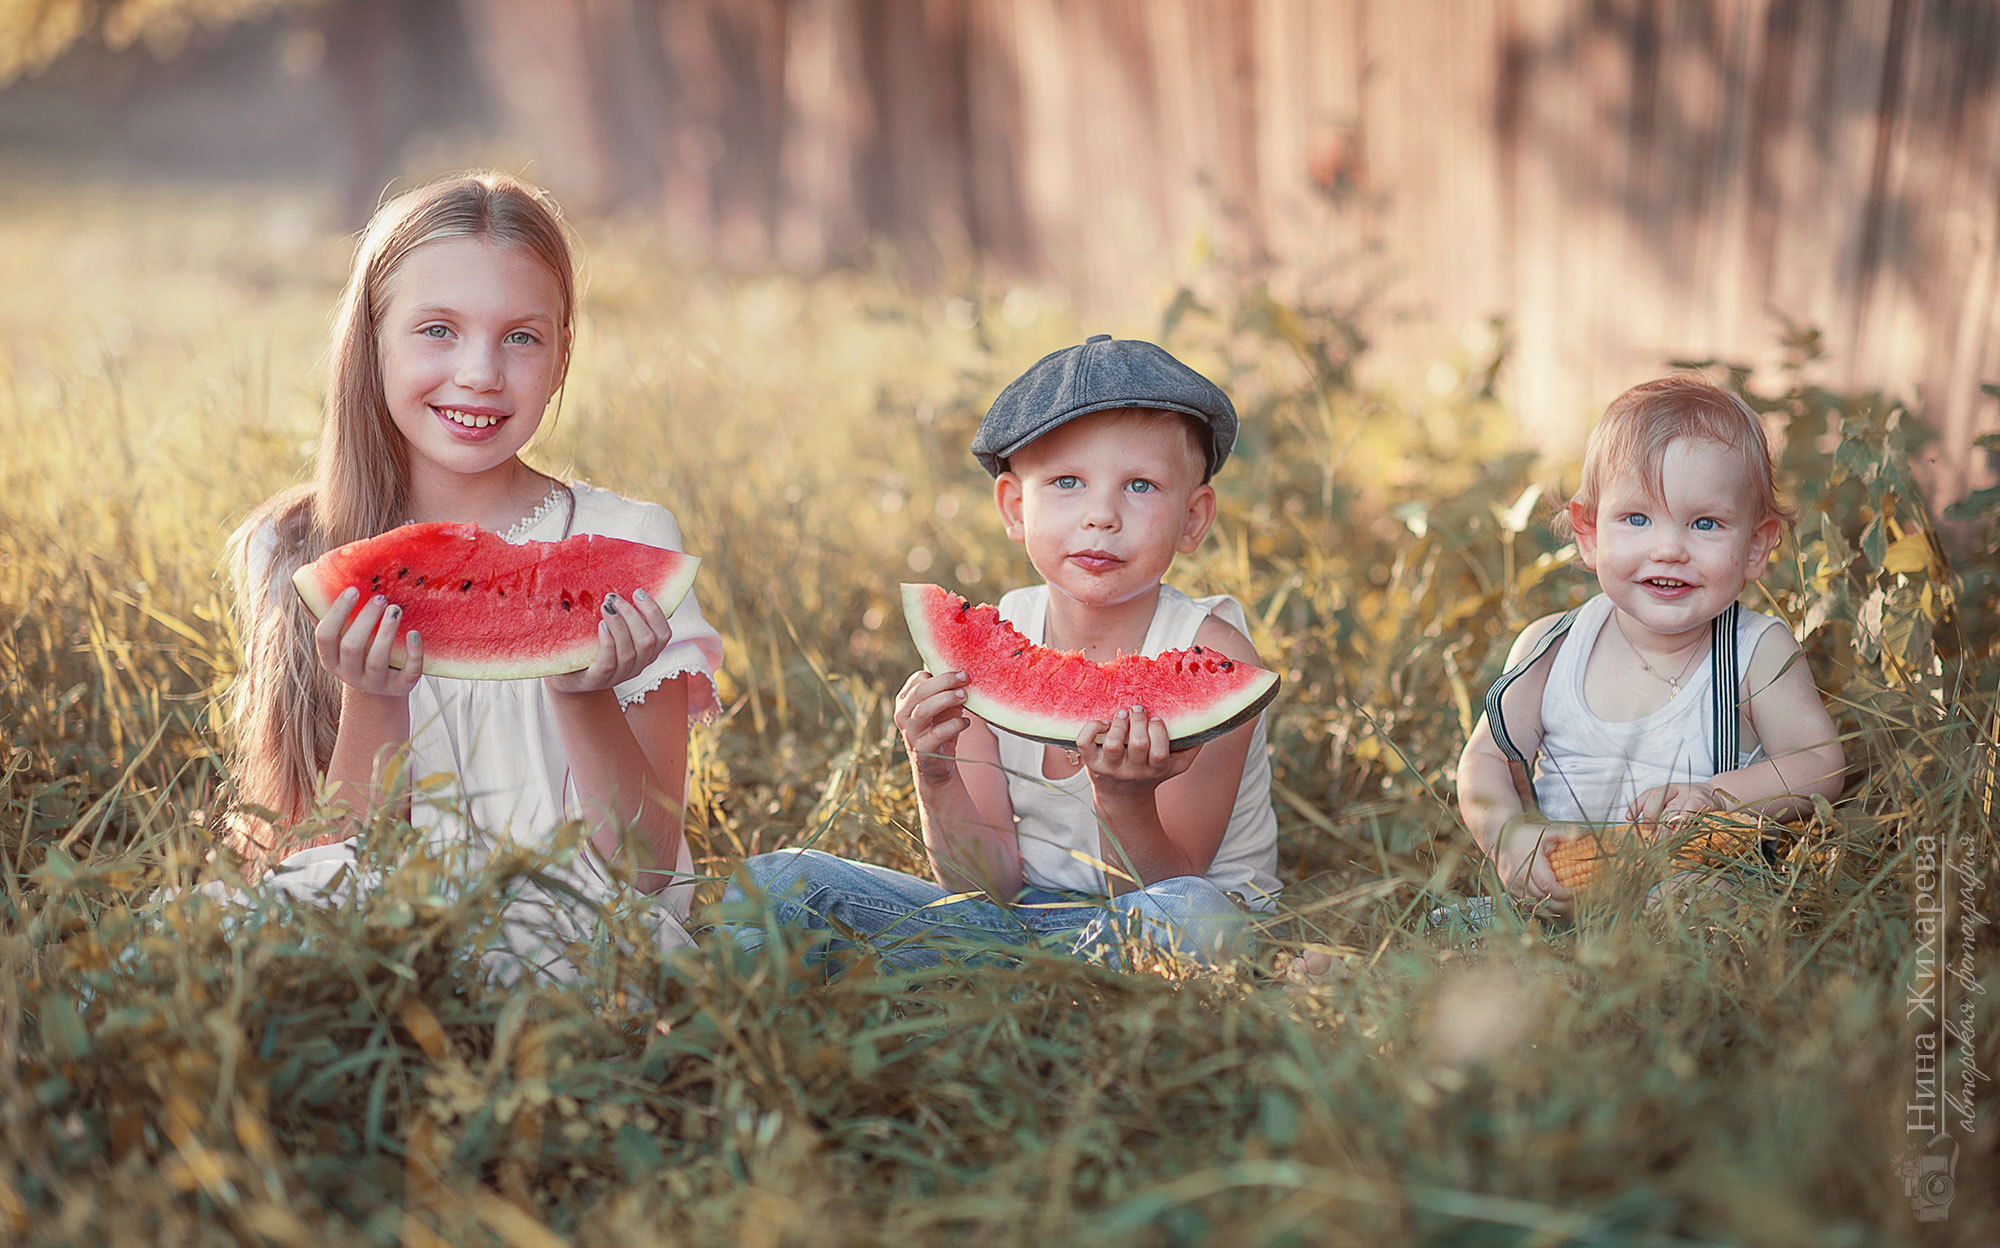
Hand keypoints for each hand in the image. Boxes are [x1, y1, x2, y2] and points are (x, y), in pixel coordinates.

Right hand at [313, 587, 422, 697]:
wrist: (381, 688)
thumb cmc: (359, 652)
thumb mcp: (341, 640)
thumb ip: (324, 618)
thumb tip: (302, 595)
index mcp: (330, 659)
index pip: (324, 636)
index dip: (337, 612)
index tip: (353, 590)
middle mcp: (350, 674)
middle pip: (351, 647)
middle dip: (365, 620)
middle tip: (381, 598)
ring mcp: (375, 683)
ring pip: (377, 660)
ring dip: (386, 632)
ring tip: (396, 609)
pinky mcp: (400, 688)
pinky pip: (408, 673)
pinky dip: (413, 654)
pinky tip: (415, 634)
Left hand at [545, 588, 673, 694]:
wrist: (567, 676)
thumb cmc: (592, 645)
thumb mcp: (612, 629)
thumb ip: (624, 614)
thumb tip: (628, 579)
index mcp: (646, 653)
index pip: (664, 634)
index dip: (655, 612)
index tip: (638, 592)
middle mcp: (637, 666)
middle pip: (648, 641)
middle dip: (633, 615)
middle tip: (614, 597)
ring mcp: (618, 676)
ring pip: (630, 651)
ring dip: (620, 624)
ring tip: (606, 605)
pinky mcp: (597, 680)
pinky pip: (608, 662)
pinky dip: (608, 641)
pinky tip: (601, 625)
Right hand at [894, 669, 970, 781]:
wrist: (937, 765)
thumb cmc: (940, 729)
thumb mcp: (942, 708)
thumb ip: (947, 692)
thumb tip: (963, 674)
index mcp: (905, 700)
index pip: (918, 679)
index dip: (939, 674)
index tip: (960, 674)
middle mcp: (902, 715)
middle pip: (919, 692)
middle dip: (944, 682)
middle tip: (965, 679)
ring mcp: (910, 733)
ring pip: (923, 710)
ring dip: (946, 700)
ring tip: (964, 696)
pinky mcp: (921, 749)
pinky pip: (937, 733)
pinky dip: (954, 724)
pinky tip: (965, 722)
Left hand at [1075, 707, 1199, 797]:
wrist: (1122, 796)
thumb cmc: (1151, 772)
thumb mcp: (1176, 765)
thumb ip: (1192, 747)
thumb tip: (1208, 721)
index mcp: (1155, 769)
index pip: (1159, 752)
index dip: (1158, 732)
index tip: (1156, 719)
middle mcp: (1132, 770)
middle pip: (1138, 745)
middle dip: (1139, 721)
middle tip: (1139, 710)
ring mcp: (1109, 768)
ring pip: (1112, 744)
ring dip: (1118, 724)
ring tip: (1122, 714)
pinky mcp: (1090, 763)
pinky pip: (1084, 743)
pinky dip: (1091, 728)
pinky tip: (1102, 723)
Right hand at [1491, 814, 1574, 916]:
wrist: (1499, 836)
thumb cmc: (1526, 834)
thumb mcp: (1546, 831)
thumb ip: (1567, 833)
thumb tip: (1589, 835)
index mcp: (1530, 863)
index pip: (1549, 886)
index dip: (1564, 894)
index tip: (1576, 892)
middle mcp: (1518, 877)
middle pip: (1542, 899)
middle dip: (1560, 904)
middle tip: (1575, 902)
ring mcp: (1512, 885)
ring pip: (1533, 906)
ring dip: (1550, 909)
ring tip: (1564, 906)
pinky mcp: (1508, 890)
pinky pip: (1524, 906)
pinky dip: (1538, 909)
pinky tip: (1549, 907)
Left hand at [1627, 783, 1720, 829]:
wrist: (1720, 795)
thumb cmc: (1693, 805)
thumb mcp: (1675, 805)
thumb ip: (1661, 814)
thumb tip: (1644, 828)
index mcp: (1665, 789)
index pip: (1647, 795)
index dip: (1636, 806)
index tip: (1629, 818)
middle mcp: (1675, 789)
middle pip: (1656, 800)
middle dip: (1650, 819)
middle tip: (1651, 835)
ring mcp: (1689, 793)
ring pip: (1672, 809)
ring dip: (1666, 827)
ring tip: (1664, 840)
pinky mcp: (1702, 800)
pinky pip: (1690, 812)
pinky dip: (1683, 823)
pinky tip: (1680, 831)